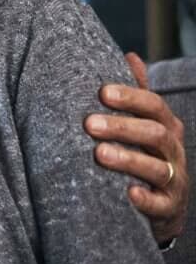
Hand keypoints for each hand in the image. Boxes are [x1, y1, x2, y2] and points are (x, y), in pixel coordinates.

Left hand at [84, 52, 188, 243]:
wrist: (160, 207)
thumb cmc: (144, 156)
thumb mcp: (143, 124)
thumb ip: (136, 95)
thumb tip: (131, 55)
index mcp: (165, 127)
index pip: (154, 106)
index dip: (131, 98)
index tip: (102, 92)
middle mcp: (173, 152)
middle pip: (154, 134)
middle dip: (122, 127)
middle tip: (89, 124)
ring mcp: (173, 181)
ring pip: (157, 169)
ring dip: (129, 160)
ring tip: (100, 154)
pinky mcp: (167, 208)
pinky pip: (159, 205)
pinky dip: (145, 199)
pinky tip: (129, 193)